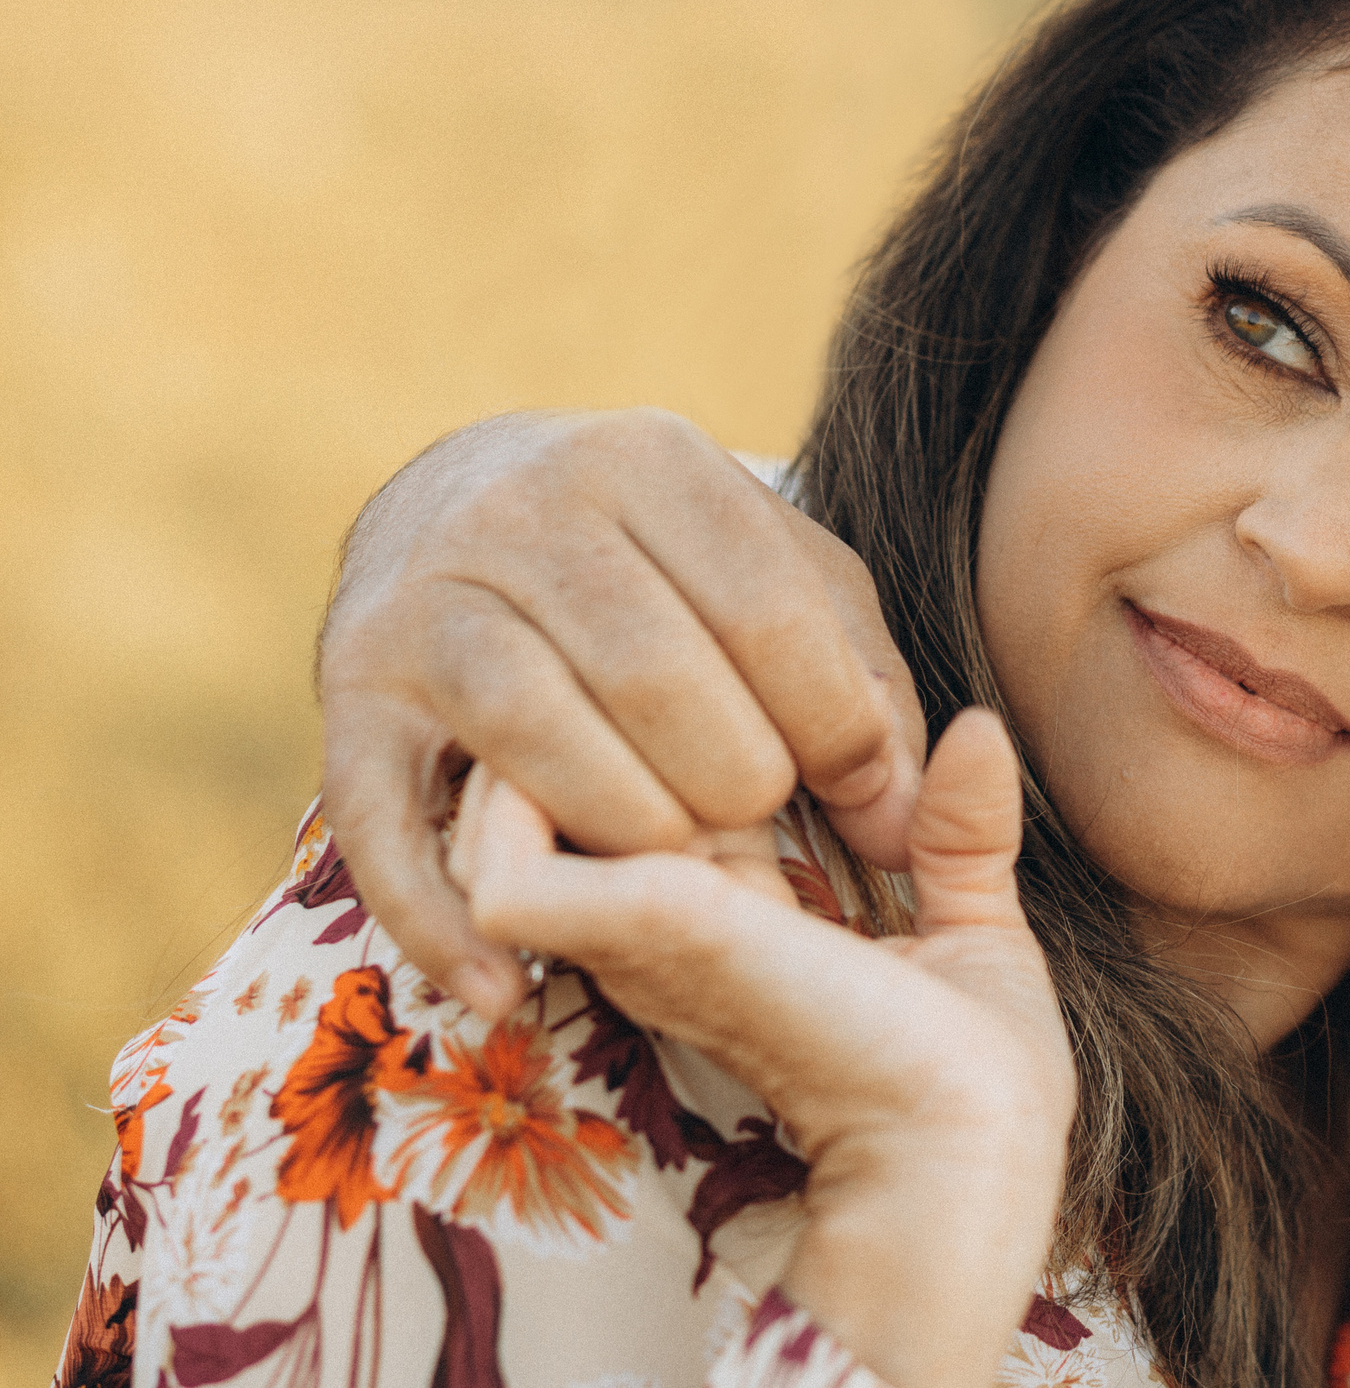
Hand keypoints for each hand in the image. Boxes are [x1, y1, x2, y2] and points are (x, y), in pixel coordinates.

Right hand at [317, 408, 927, 1023]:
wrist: (462, 503)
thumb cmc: (668, 567)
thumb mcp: (781, 577)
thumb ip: (860, 685)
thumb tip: (903, 826)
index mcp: (649, 461)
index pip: (766, 611)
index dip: (834, 725)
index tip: (864, 792)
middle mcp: (522, 509)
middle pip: (652, 674)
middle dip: (732, 782)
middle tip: (759, 828)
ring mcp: (420, 598)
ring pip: (530, 729)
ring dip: (622, 828)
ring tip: (679, 877)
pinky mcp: (347, 693)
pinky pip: (380, 821)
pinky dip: (440, 917)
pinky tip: (507, 986)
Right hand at [451, 709, 1072, 1387]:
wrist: (965, 1146)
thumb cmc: (972, 1077)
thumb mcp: (975, 930)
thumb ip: (961, 834)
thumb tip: (982, 728)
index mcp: (739, 908)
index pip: (668, 776)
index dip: (705, 708)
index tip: (758, 697)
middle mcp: (662, 920)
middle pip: (581, 778)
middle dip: (620, 704)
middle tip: (695, 680)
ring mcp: (634, 924)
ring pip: (509, 806)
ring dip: (560, 731)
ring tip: (624, 694)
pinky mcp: (630, 926)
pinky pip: (496, 859)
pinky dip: (509, 806)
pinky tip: (578, 762)